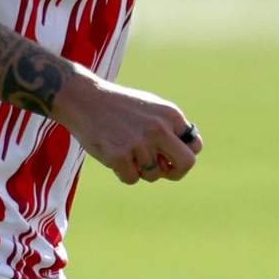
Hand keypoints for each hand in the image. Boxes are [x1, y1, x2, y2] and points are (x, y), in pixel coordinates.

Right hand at [59, 75, 199, 183]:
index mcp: (170, 115)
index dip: (184, 154)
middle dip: (176, 173)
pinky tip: (114, 156)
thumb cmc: (119, 106)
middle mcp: (159, 129)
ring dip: (141, 170)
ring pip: (154, 175)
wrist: (84, 99)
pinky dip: (124, 173)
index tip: (171, 156)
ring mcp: (139, 143)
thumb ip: (171, 127)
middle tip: (163, 170)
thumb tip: (191, 152)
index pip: (194, 145)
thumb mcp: (152, 107)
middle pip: (186, 164)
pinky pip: (132, 179)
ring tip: (127, 152)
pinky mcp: (119, 156)